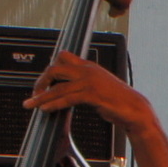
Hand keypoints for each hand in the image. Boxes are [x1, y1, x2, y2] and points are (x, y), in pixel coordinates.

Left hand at [24, 50, 153, 125]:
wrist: (135, 110)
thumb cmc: (119, 101)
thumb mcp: (99, 87)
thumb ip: (84, 84)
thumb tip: (69, 90)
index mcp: (89, 66)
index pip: (64, 56)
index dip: (50, 67)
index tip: (43, 81)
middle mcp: (88, 70)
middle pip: (56, 68)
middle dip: (41, 80)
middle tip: (35, 92)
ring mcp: (90, 81)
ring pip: (58, 86)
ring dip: (42, 97)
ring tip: (32, 104)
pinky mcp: (92, 94)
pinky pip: (67, 98)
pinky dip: (54, 104)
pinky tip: (46, 109)